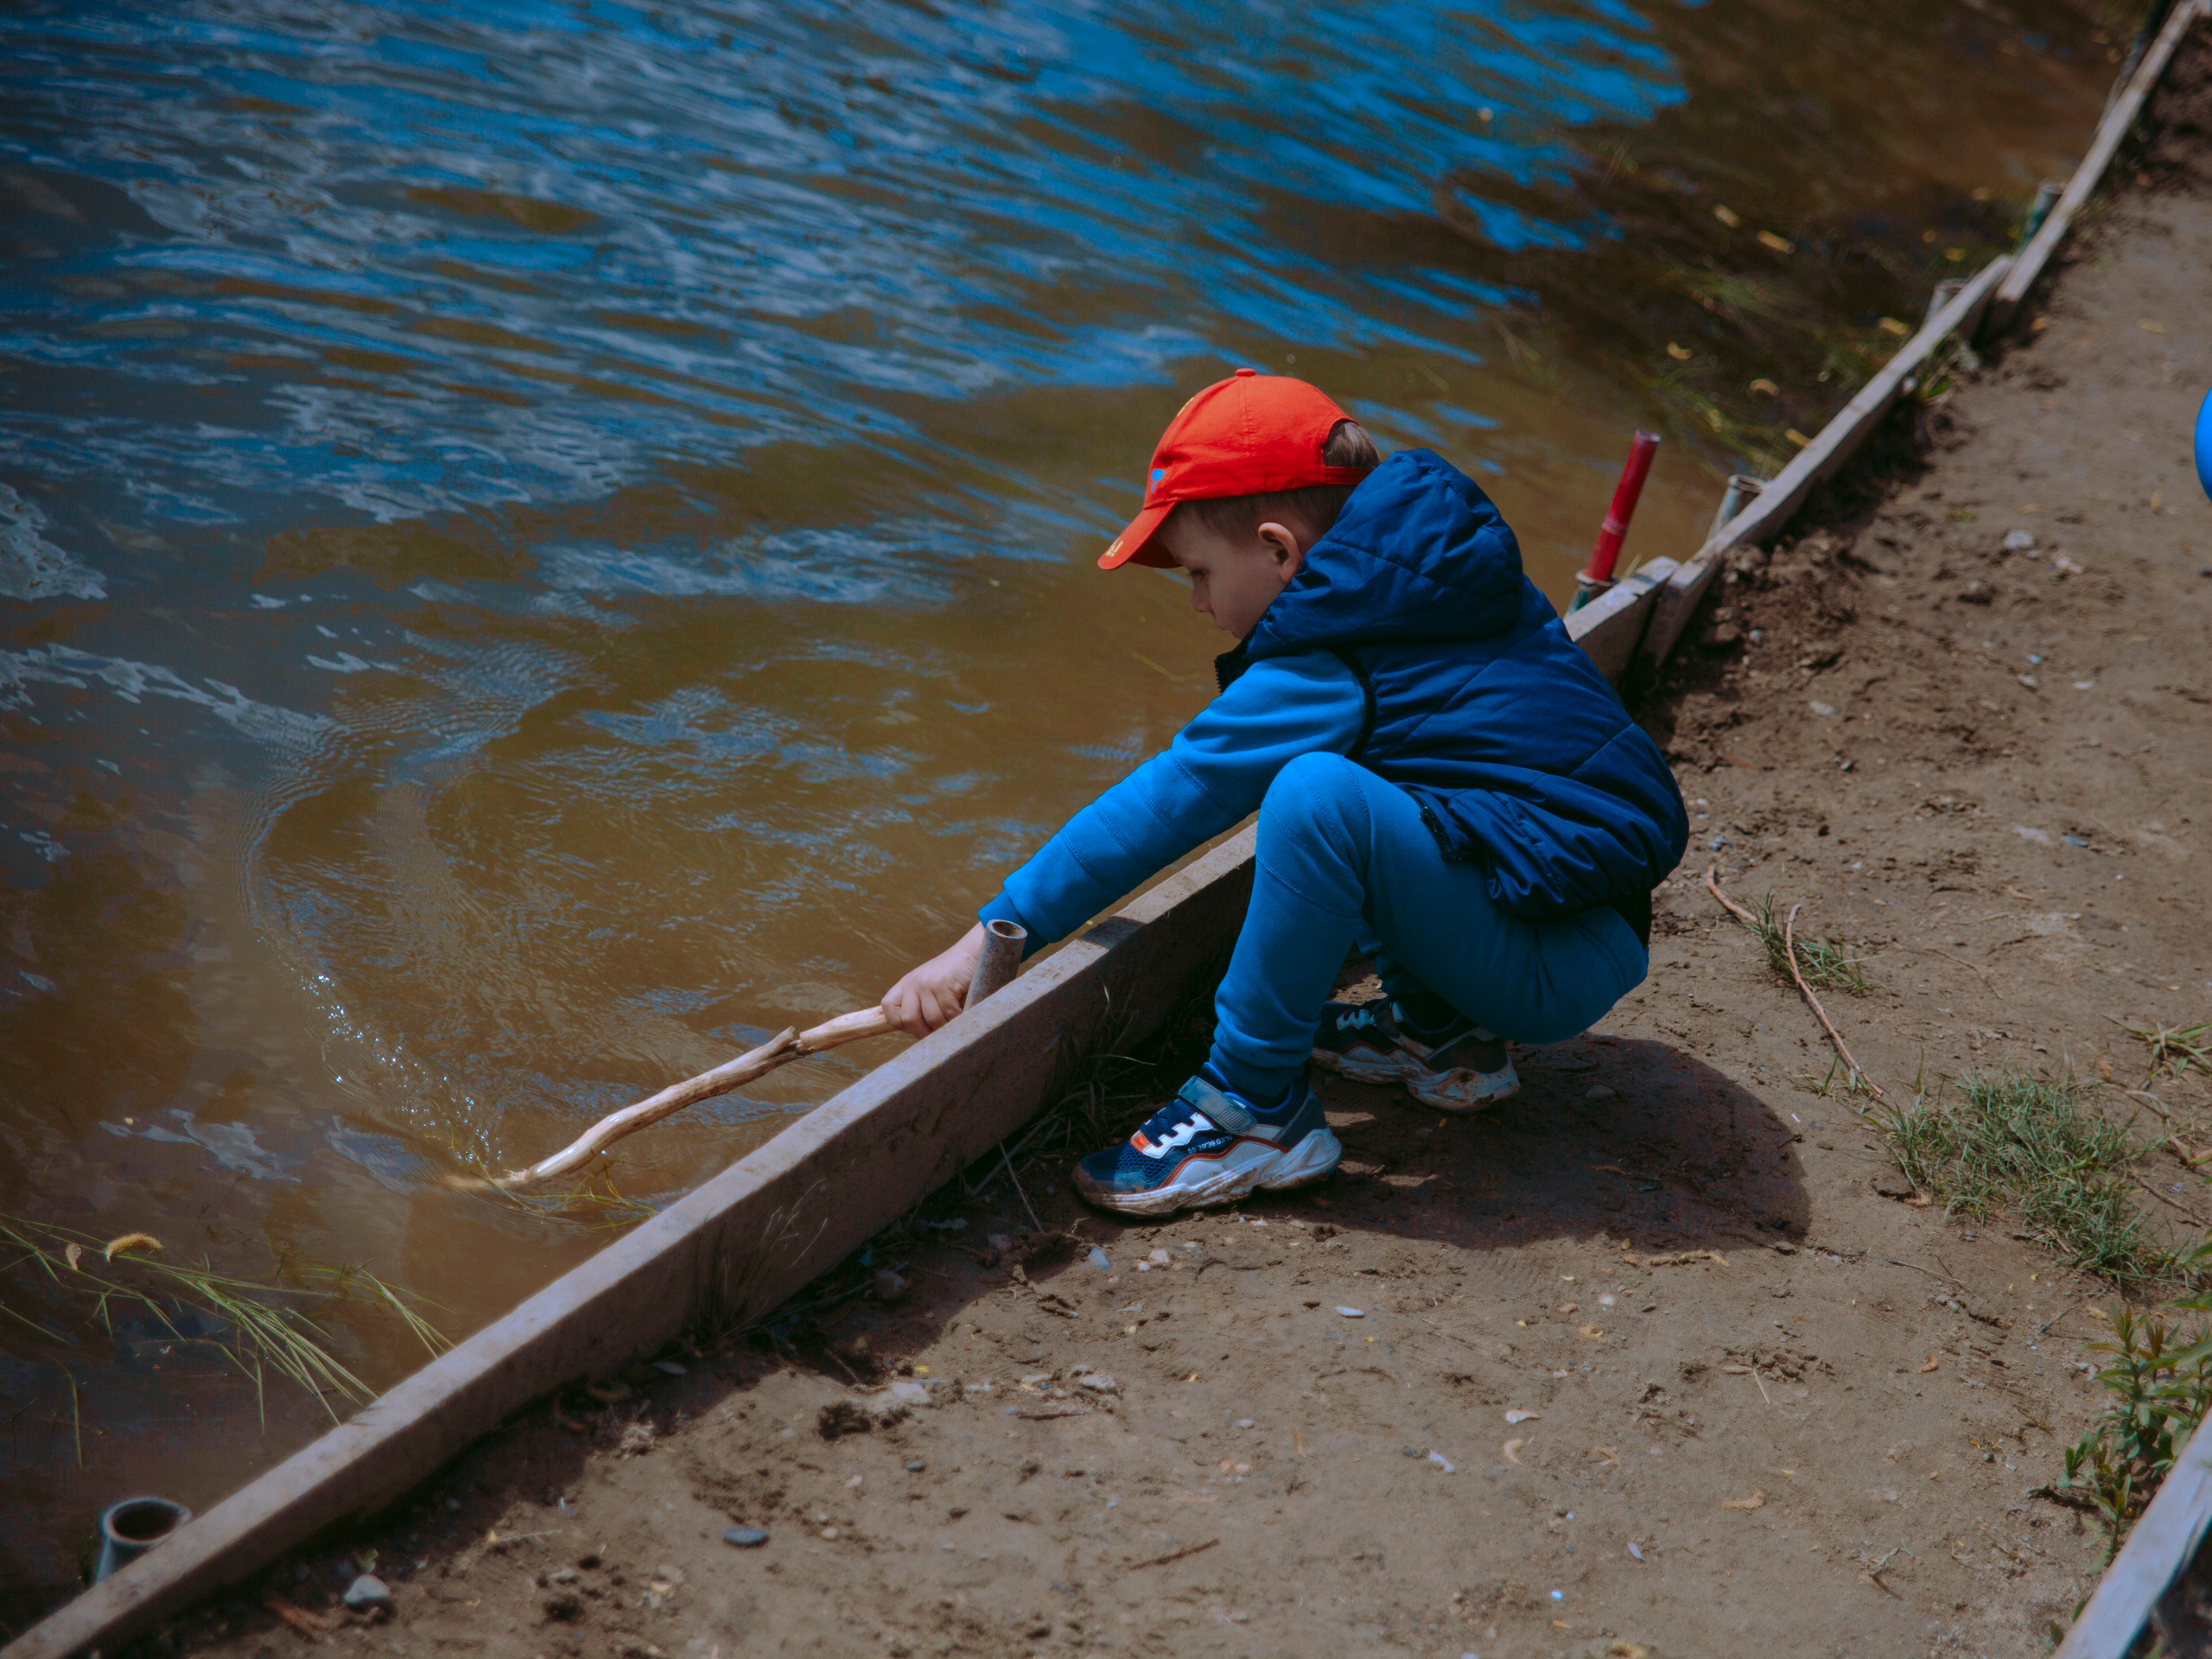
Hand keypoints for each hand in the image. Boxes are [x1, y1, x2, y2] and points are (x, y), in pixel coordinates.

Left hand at [880, 922, 986, 1037]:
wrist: (972, 953)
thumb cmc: (953, 978)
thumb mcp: (929, 989)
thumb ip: (920, 1007)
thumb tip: (919, 1036)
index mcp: (905, 985)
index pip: (888, 1009)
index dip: (902, 1024)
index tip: (919, 1026)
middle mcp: (912, 983)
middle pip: (908, 1020)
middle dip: (925, 1032)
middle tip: (939, 1031)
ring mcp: (927, 982)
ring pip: (932, 1019)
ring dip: (946, 1026)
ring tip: (955, 1019)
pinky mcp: (943, 983)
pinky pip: (948, 1013)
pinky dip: (958, 1018)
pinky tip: (963, 1012)